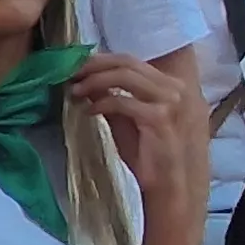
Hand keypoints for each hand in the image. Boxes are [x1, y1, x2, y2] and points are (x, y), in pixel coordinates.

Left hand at [72, 51, 200, 214]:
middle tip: (69, 74)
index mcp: (171, 85)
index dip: (100, 60)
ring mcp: (170, 101)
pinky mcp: (159, 117)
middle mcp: (175, 88)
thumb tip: (87, 81)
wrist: (170, 185)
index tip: (75, 67)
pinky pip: (122, 102)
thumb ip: (113, 98)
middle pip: (127, 63)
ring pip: (125, 76)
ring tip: (74, 91)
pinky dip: (101, 103)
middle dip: (93, 66)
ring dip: (94, 80)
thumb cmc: (151, 156)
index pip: (131, 61)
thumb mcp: (128, 121)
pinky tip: (88, 111)